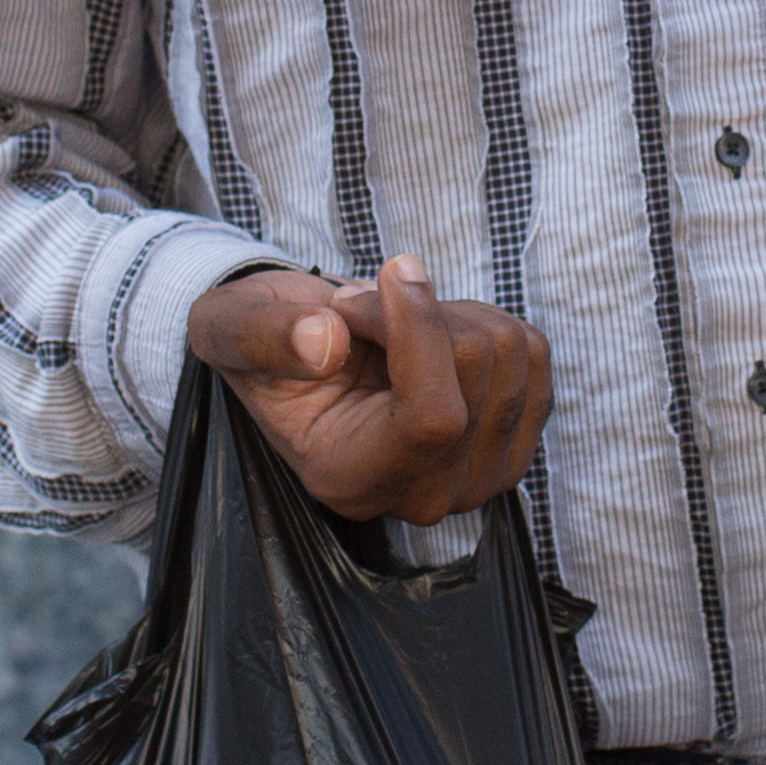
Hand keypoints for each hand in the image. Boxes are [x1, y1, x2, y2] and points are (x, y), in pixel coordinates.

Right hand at [189, 258, 554, 529]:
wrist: (303, 355)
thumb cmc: (266, 342)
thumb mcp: (233, 327)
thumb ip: (266, 336)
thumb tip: (325, 342)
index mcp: (352, 479)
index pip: (432, 419)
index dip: (422, 331)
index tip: (392, 269)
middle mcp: (424, 495)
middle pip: (475, 369)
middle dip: (417, 308)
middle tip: (358, 311)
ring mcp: (479, 478)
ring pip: (508, 350)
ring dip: (448, 312)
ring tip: (389, 330)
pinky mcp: (515, 441)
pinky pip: (533, 348)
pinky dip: (482, 321)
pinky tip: (430, 341)